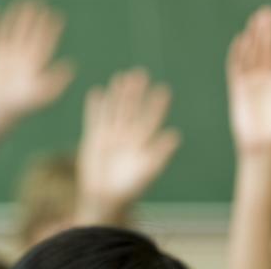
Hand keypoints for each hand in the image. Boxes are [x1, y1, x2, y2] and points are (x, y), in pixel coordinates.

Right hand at [0, 0, 73, 117]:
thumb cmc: (22, 105)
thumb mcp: (42, 95)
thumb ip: (56, 82)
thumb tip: (71, 67)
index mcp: (35, 63)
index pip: (45, 41)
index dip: (51, 28)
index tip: (57, 15)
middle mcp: (22, 55)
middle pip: (30, 32)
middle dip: (35, 18)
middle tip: (40, 1)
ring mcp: (6, 54)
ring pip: (13, 31)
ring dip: (16, 18)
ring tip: (21, 2)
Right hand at [77, 68, 180, 219]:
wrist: (104, 198)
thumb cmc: (130, 188)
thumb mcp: (148, 171)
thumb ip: (160, 153)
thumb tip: (176, 135)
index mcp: (142, 142)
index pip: (150, 119)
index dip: (156, 105)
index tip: (164, 90)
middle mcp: (127, 135)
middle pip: (132, 109)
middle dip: (136, 93)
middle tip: (140, 74)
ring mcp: (110, 135)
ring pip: (115, 110)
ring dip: (117, 95)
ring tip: (121, 77)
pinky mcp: (94, 138)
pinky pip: (94, 118)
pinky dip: (95, 106)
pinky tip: (97, 92)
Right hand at [227, 6, 270, 152]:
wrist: (264, 147)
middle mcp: (268, 78)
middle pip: (267, 49)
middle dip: (267, 31)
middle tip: (267, 11)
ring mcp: (252, 82)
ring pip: (251, 54)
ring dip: (252, 37)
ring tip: (254, 20)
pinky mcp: (237, 88)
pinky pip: (236, 67)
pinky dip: (237, 54)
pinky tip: (240, 40)